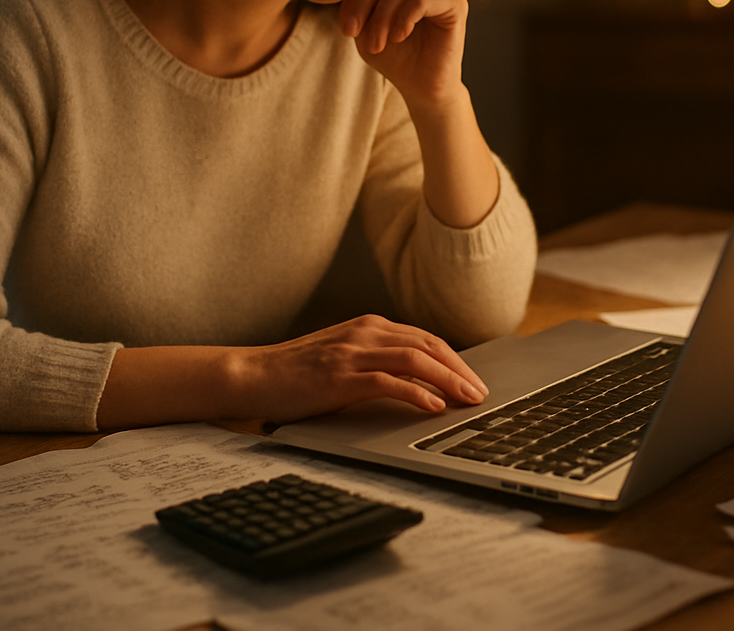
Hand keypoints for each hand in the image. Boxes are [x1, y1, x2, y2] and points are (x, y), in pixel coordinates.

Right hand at [234, 314, 489, 423]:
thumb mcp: (343, 359)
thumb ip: (376, 362)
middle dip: (459, 370)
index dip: (454, 359)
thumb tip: (418, 383)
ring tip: (467, 399)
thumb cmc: (297, 373)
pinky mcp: (340, 376)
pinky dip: (415, 393)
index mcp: (368, 327)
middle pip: (427, 345)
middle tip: (480, 393)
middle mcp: (365, 333)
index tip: (473, 380)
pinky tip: (432, 406)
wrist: (254, 375)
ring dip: (447, 380)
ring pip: (415, 359)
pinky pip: (387, 382)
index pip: (424, 338)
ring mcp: (352, 353)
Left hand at [338, 0, 467, 108]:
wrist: (422, 87)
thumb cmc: (394, 56)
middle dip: (363, 4)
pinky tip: (399, 37)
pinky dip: (403, 20)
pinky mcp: (456, 3)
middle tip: (354, 34)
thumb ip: (355, 0)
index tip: (347, 27)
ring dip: (381, 18)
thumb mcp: (363, 26)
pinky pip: (420, 0)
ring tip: (377, 44)